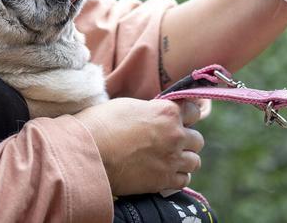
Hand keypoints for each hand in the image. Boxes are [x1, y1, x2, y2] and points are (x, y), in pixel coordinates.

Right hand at [74, 98, 204, 195]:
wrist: (89, 153)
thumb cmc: (102, 124)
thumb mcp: (128, 105)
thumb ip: (151, 110)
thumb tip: (155, 114)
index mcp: (167, 112)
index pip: (194, 110)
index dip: (186, 115)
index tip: (178, 119)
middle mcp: (175, 135)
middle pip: (197, 139)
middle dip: (186, 140)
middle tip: (171, 142)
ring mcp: (171, 159)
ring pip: (194, 162)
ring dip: (184, 159)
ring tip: (169, 159)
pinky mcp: (164, 181)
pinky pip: (184, 180)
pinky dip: (177, 177)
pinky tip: (164, 172)